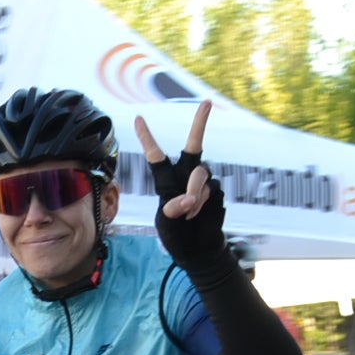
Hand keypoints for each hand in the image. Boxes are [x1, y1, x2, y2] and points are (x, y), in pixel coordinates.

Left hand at [135, 103, 225, 262]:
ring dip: (194, 193)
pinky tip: (198, 216)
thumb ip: (174, 208)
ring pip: (201, 173)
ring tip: (188, 213)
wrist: (198, 251)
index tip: (138, 118)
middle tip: (208, 103)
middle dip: (200, 122)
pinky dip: (203, 203)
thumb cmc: (176, 236)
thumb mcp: (165, 224)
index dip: (147, 137)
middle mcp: (185, 176)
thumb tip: (190, 197)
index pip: (156, 155)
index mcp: (166, 180)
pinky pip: (211, 188)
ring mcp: (203, 182)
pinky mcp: (216, 191)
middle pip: (194, 144)